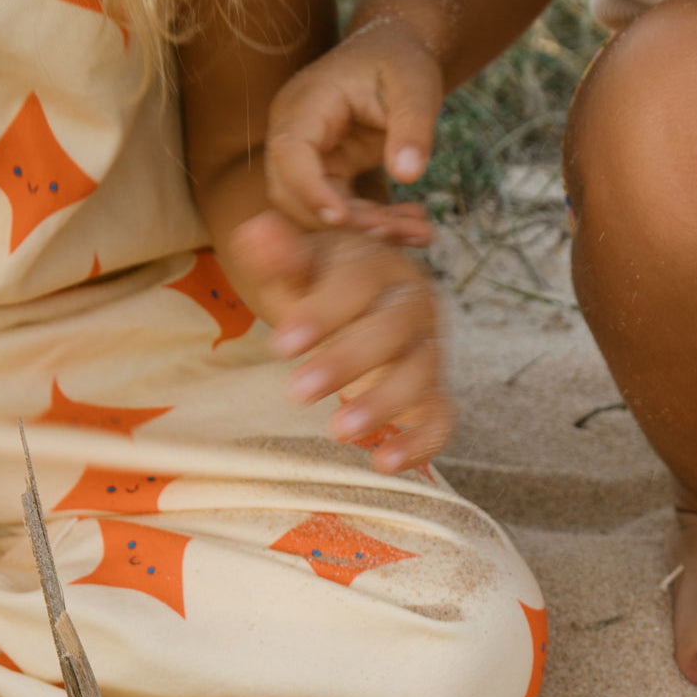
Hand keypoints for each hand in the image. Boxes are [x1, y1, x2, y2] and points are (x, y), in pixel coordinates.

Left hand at [230, 209, 452, 471]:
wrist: (366, 307)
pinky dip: (418, 443)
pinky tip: (383, 463)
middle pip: (393, 329)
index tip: (279, 347)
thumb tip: (256, 232)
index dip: (322, 313)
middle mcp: (416, 307)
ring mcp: (430, 353)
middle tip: (297, 392)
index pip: (358, 284)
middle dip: (347, 362)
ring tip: (337, 431)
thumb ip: (282, 256)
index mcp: (383, 267)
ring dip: (382, 403)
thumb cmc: (326, 287)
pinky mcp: (434, 395)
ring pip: (420, 375)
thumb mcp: (302, 269)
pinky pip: (440, 421)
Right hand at [266, 18, 442, 238]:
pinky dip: (377, 226)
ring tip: (420, 232)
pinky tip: (416, 228)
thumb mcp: (416, 85)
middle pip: (294, 195)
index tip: (341, 219)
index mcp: (306, 103)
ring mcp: (309, 160)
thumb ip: (413, 126)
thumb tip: (407, 175)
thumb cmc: (400, 62)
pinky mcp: (329, 178)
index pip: (291, 153)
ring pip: (320, 214)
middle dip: (344, 223)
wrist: (394, 59)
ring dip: (367, 231)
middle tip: (399, 232)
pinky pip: (345, 215)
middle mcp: (296, 134)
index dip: (309, 190)